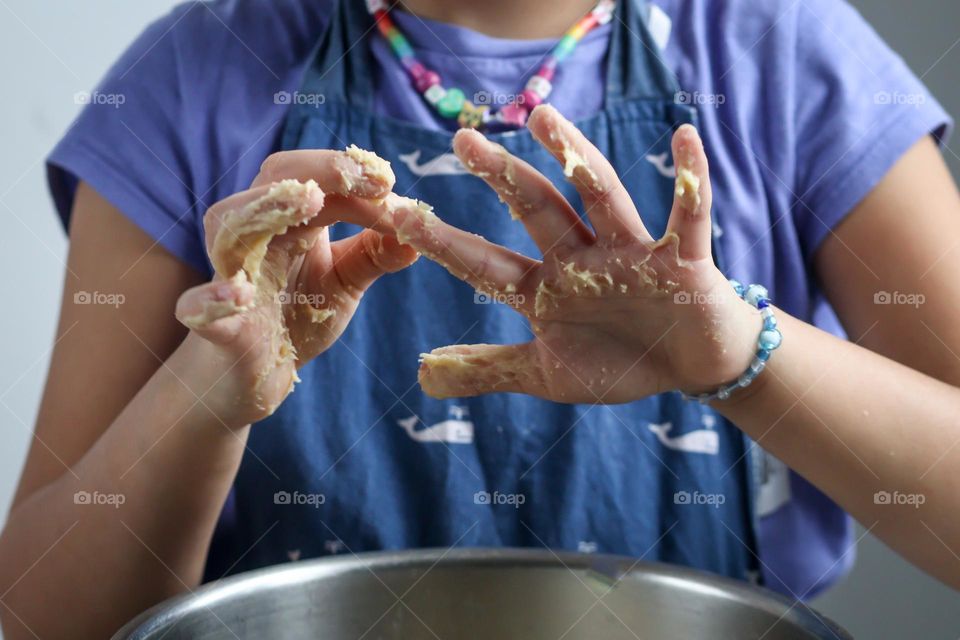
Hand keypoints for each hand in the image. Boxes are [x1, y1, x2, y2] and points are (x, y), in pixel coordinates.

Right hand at [175, 147, 418, 425]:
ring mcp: (229, 277)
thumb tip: (416, 235)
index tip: (387, 180)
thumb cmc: (298, 314)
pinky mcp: (215, 326)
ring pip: (228, 228)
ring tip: (306, 200)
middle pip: (271, 183)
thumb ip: (374, 255)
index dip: (347, 175)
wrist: (255, 374)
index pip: (312, 178)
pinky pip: (197, 307)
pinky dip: (211, 299)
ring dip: (264, 208)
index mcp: (288, 221)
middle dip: (316, 171)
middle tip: (357, 176)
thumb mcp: (344, 280)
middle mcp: (254, 237)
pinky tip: (236, 295)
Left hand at [392, 105, 759, 403]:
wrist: (690, 365)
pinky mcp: (683, 260)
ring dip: (574, 158)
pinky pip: (687, 217)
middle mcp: (581, 261)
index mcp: (545, 290)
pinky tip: (683, 136)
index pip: (485, 263)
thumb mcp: (548, 374)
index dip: (444, 242)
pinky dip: (690, 179)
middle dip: (501, 177)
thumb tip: (421, 374)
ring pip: (599, 198)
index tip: (398, 214)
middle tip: (462, 140)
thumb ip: (488, 369)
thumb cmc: (619, 361)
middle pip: (537, 210)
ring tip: (543, 117)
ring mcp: (630, 255)